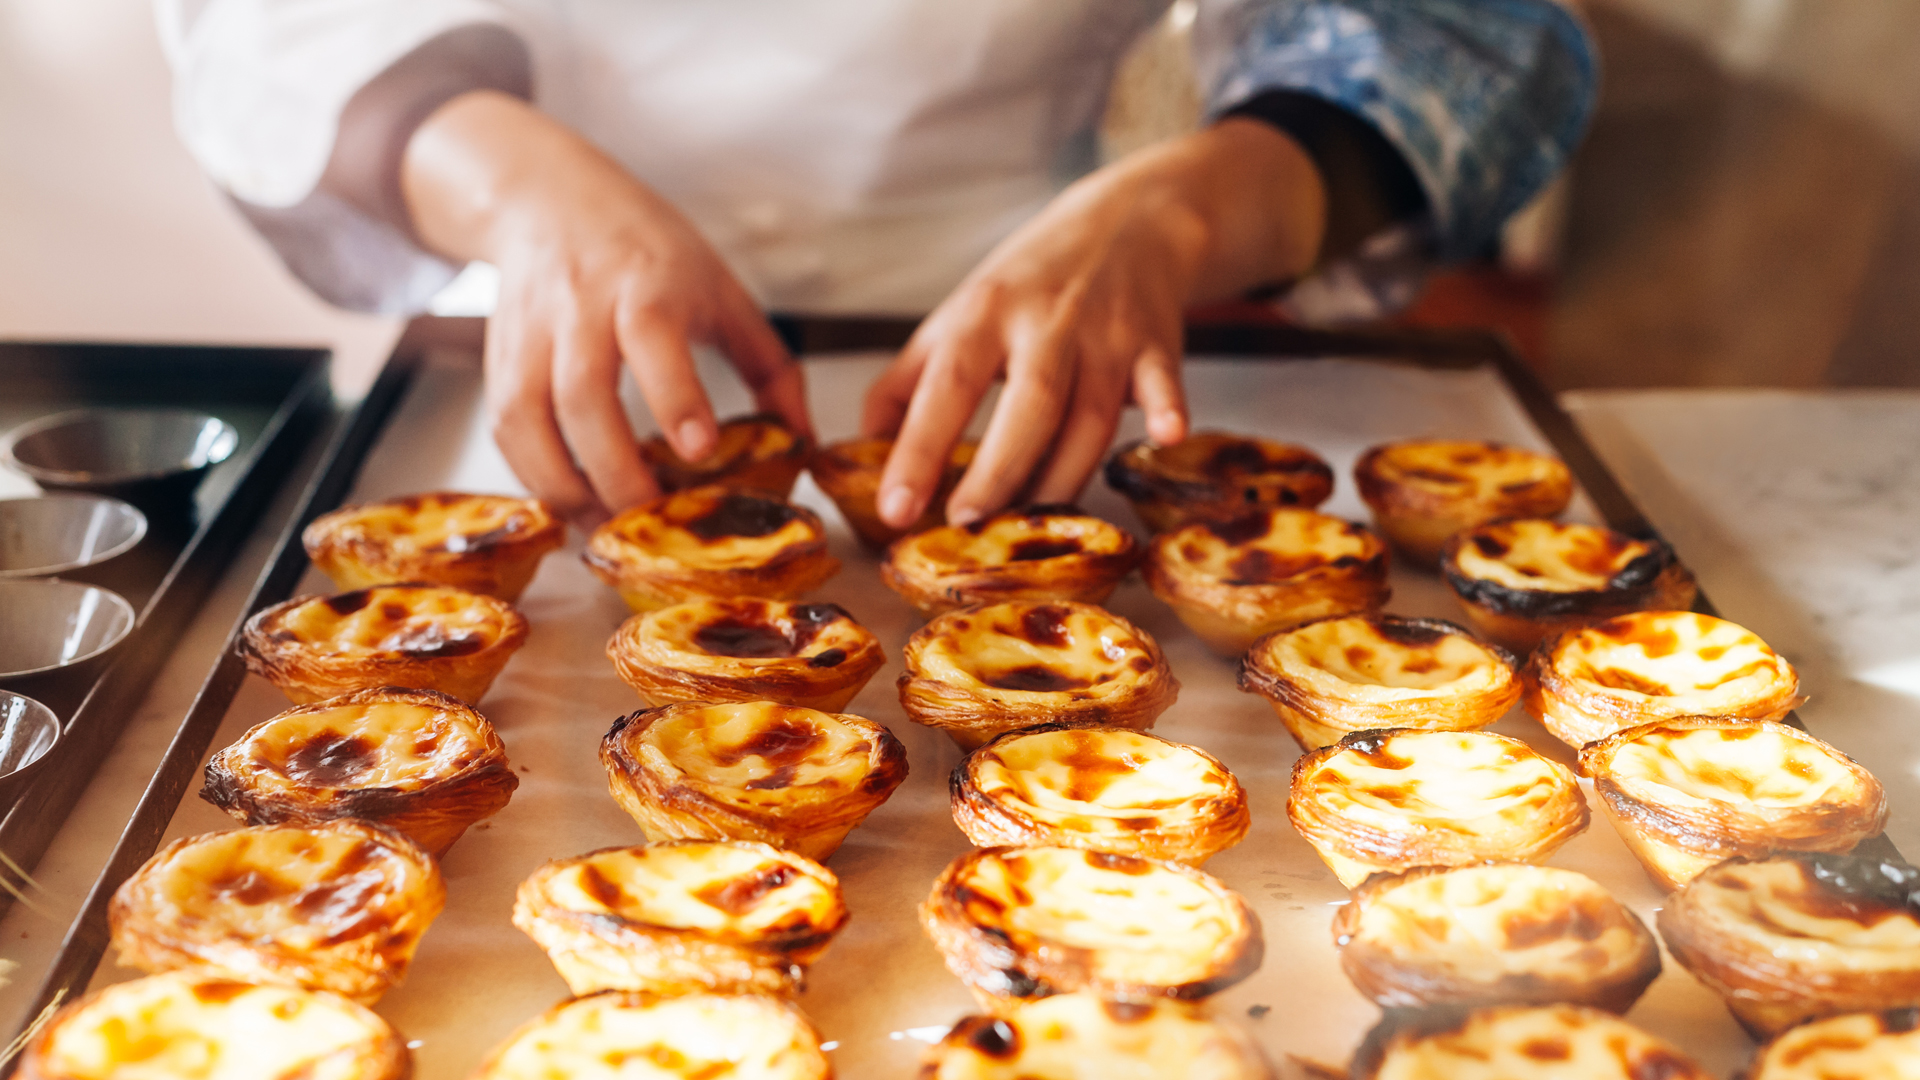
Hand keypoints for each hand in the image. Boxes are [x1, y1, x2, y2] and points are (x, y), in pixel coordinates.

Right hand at [401, 91, 809, 523]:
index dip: (674, 396)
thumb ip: (770, 364)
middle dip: (615, 470)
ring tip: (606, 528)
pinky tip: (568, 503)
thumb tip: (804, 441)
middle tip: (650, 520)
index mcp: (648, 282)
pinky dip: (531, 475)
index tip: (698, 451)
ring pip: (529, 417)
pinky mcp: (498, 356)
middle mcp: (582, 304)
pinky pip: (504, 426)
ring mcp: (533, 330)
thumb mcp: (722, 289)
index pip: (653, 336)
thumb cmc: (646, 249)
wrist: (549, 199)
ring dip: (565, 485)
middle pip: (584, 394)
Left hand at [861, 118, 1325, 528]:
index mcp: (985, 313)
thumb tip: (862, 446)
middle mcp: (1046, 322)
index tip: (895, 507)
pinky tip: (1166, 435)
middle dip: (999, 470)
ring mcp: (1107, 334)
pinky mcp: (1157, 345)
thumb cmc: (1031, 280)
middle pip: (1029, 405)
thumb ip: (908, 381)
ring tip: (1031, 523)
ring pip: (1091, 419)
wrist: (1129, 221)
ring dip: (1062, 476)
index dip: (918, 450)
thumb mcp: (960, 312)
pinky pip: (1165, 384)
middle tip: (967, 522)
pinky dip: (1169, 410)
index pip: (946, 386)